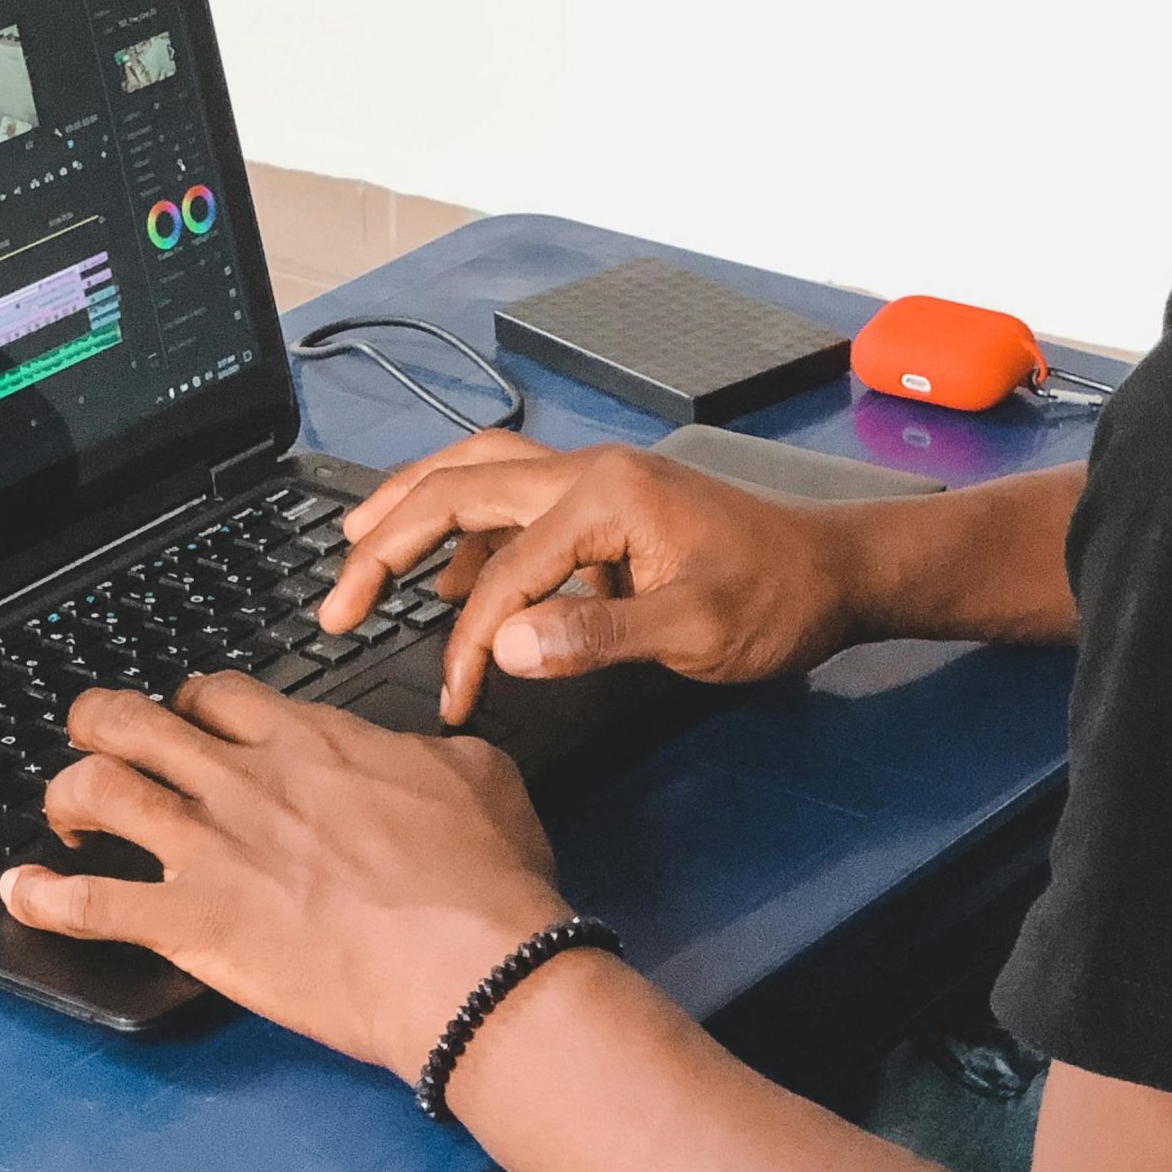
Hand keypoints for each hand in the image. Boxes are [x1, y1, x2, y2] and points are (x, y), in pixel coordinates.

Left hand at [0, 676, 573, 1077]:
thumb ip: (427, 752)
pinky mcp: (191, 923)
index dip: (191, 700)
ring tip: (61, 813)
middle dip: (100, 721)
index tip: (188, 717)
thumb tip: (424, 755)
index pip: (218, 693)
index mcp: (312, 740)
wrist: (468, 958)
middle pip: (137, 720)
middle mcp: (246, 779)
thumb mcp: (477, 772)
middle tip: (95, 739)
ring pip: (99, 788)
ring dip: (66, 794)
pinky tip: (20, 892)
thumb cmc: (482, 877)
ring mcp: (211, 847)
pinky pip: (89, 903)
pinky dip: (41, 897)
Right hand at [318, 430, 860, 723]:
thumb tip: (503, 648)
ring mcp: (594, 481)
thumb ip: (596, 637)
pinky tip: (447, 573)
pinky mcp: (603, 504)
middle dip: (387, 539)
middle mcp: (587, 470)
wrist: (836, 570)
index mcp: (604, 494)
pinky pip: (510, 499)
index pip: (502, 570)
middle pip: (459, 486)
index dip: (466, 640)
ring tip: (357, 550)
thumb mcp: (695, 630)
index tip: (453, 701)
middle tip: (335, 601)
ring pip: (477, 475)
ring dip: (412, 510)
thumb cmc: (777, 598)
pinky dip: (462, 527)